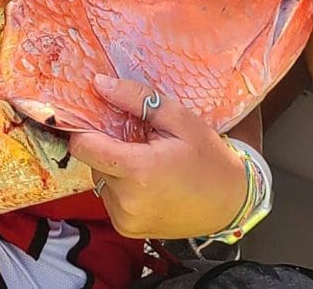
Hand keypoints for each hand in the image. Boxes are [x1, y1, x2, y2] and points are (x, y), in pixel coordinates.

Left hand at [10, 75, 251, 241]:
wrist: (230, 204)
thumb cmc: (208, 158)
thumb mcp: (178, 118)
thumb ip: (136, 99)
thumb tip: (99, 83)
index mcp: (137, 170)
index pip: (82, 146)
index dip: (86, 128)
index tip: (101, 119)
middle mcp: (126, 200)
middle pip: (92, 161)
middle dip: (108, 146)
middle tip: (138, 141)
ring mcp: (125, 219)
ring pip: (100, 179)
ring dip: (114, 167)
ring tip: (146, 162)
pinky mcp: (127, 229)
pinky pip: (109, 198)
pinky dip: (121, 187)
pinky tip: (147, 182)